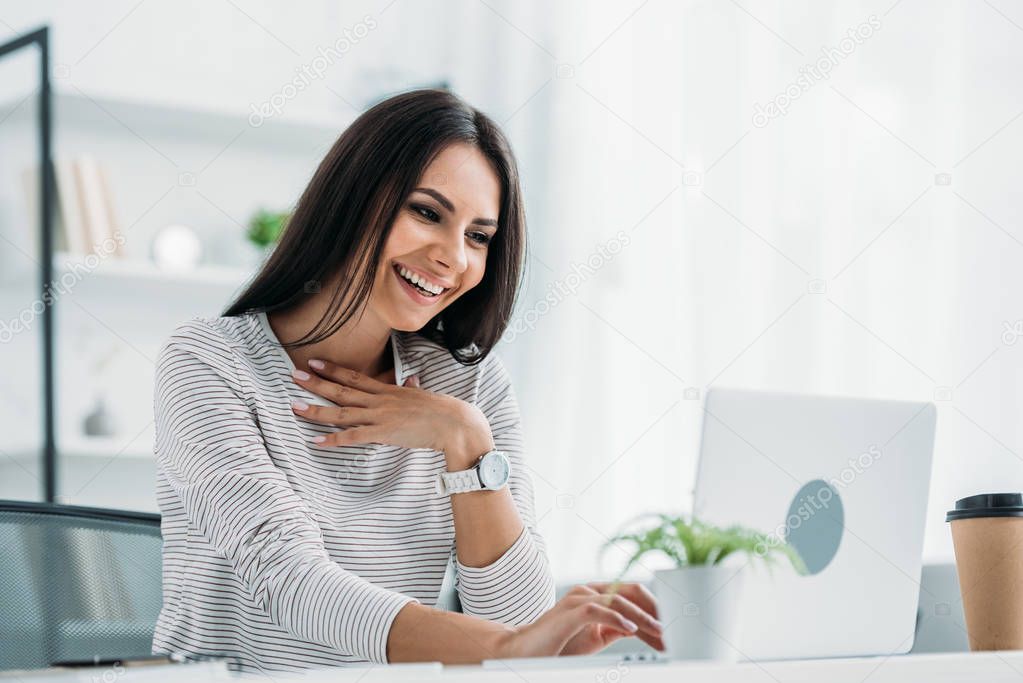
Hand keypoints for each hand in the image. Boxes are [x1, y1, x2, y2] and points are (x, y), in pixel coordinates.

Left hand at [290, 359, 492, 460]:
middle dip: (316, 382)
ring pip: (341, 412)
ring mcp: (380, 416)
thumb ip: (410, 387)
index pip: (354, 377)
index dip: (332, 369)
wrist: (452, 422)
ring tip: (295, 406)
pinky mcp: (383, 433)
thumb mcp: (421, 394)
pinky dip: (333, 440)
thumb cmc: (439, 411)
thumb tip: (412, 379)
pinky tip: (316, 441)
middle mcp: (379, 400)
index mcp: (387, 390)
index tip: (313, 361)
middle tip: (293, 375)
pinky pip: (352, 437)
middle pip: (341, 390)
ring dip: (317, 410)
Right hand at [502, 582, 663, 657]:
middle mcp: (588, 591)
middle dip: (653, 609)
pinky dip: (618, 619)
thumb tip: (639, 628)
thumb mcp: (594, 637)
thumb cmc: (558, 644)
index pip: (632, 595)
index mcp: (595, 595)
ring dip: (641, 617)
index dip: (654, 609)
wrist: (524, 651)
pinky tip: (632, 630)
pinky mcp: (569, 612)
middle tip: (672, 628)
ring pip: (618, 600)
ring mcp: (577, 598)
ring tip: (659, 631)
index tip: (672, 627)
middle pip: (629, 591)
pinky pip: (598, 611)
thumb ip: (614, 629)